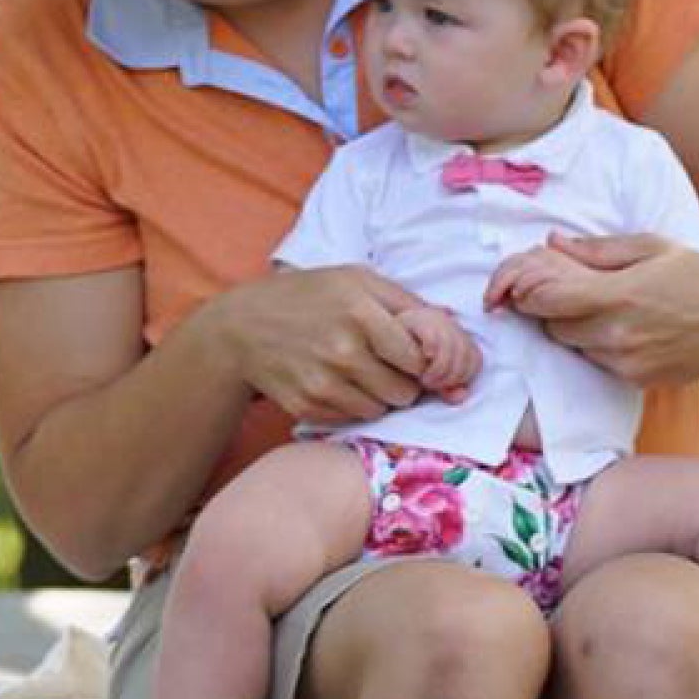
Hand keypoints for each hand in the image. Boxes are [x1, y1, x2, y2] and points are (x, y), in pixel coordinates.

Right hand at [194, 265, 476, 424]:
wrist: (241, 326)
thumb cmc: (308, 296)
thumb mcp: (357, 279)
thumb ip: (408, 302)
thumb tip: (457, 328)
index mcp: (362, 312)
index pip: (420, 359)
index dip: (424, 363)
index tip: (416, 359)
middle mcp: (344, 351)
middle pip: (405, 391)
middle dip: (404, 383)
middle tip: (387, 367)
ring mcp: (323, 382)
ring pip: (381, 410)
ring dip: (379, 397)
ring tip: (360, 373)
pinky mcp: (307, 406)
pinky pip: (352, 419)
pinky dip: (352, 406)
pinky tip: (336, 383)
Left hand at [492, 235, 698, 383]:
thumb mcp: (653, 247)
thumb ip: (598, 250)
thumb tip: (552, 243)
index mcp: (622, 296)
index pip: (549, 300)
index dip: (527, 290)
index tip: (522, 282)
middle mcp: (620, 336)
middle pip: (554, 326)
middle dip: (551, 307)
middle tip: (564, 288)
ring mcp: (628, 364)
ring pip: (573, 347)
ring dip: (573, 327)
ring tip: (602, 306)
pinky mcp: (638, 382)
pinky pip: (597, 363)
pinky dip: (597, 346)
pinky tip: (624, 328)